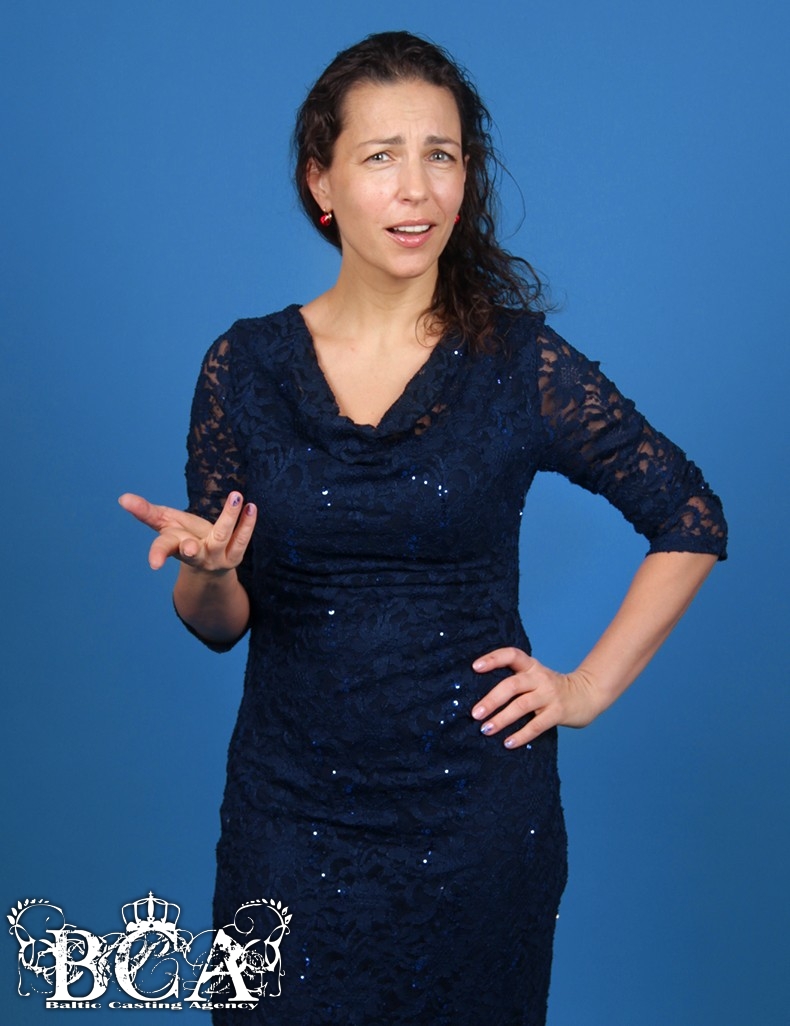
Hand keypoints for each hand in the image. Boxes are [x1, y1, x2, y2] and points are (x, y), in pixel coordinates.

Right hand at [118, 491, 256, 571]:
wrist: (208, 565)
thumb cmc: (182, 538)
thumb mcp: (165, 524)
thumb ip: (146, 512)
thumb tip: (122, 498)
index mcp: (174, 546)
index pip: (163, 548)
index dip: (157, 555)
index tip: (153, 564)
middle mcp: (195, 554)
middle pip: (190, 551)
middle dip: (190, 549)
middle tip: (190, 546)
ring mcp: (215, 557)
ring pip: (222, 537)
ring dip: (229, 517)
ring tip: (237, 497)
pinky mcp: (234, 555)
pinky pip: (242, 539)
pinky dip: (247, 523)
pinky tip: (252, 507)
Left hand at [471, 647, 601, 748]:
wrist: (587, 694)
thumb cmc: (551, 688)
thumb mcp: (535, 677)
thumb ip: (515, 681)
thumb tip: (482, 700)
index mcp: (531, 666)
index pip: (511, 655)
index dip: (493, 659)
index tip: (475, 667)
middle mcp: (539, 678)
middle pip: (512, 685)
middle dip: (491, 700)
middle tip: (475, 714)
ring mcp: (549, 695)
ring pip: (521, 706)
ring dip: (502, 719)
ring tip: (486, 730)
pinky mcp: (558, 712)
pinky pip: (536, 725)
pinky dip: (521, 735)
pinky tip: (508, 743)